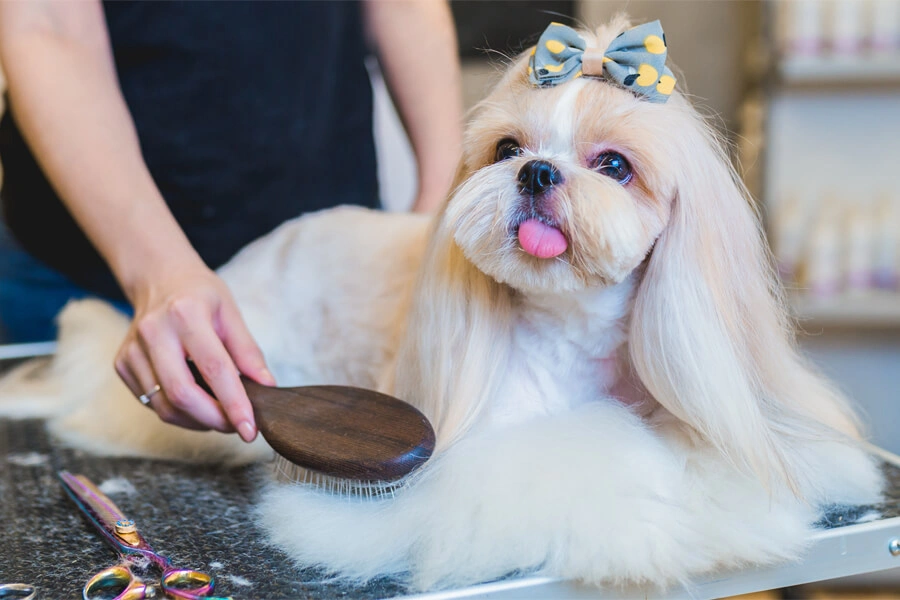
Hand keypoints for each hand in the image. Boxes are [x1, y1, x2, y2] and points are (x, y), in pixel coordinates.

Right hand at [114, 264, 274, 440]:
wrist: (159, 278)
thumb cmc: (200, 295)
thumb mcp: (231, 314)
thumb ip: (248, 353)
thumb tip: (267, 387)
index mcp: (186, 314)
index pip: (214, 369)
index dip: (234, 404)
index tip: (251, 429)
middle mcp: (153, 332)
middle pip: (183, 394)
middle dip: (215, 419)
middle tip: (237, 426)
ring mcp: (132, 350)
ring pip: (165, 406)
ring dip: (198, 421)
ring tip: (221, 415)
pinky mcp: (122, 365)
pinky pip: (152, 403)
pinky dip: (179, 413)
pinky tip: (198, 404)